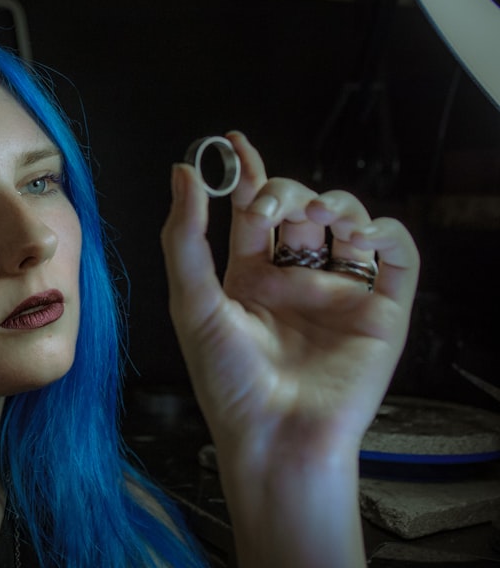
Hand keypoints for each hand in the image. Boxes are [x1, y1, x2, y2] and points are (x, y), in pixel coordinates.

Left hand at [160, 131, 419, 566]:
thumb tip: (181, 171)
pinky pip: (398, 256)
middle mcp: (295, 278)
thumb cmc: (227, 382)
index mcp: (249, 275)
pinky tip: (359, 238)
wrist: (274, 437)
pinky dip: (386, 233)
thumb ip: (185, 238)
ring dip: (335, 203)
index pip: (252, 209)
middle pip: (300, 207)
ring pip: (349, 220)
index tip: (232, 142)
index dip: (246, 172)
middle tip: (269, 205)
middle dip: (285, 191)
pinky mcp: (381, 310)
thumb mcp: (193, 303)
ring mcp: (340, 291)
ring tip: (316, 217)